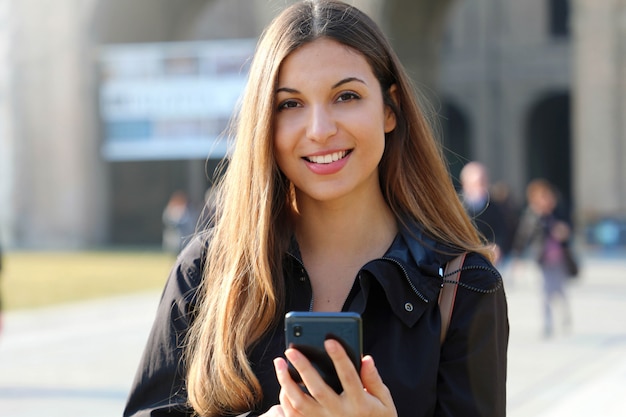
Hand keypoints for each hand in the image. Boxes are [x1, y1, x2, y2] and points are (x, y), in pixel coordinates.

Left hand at [272, 339, 396, 416]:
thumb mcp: (384, 402)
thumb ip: (374, 380)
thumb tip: (366, 358)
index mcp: (360, 403)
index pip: (348, 376)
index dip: (340, 357)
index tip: (329, 340)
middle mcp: (340, 413)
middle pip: (318, 388)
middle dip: (303, 367)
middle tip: (291, 350)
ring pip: (300, 402)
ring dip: (287, 382)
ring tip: (279, 362)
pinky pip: (294, 414)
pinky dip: (285, 398)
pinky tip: (282, 383)